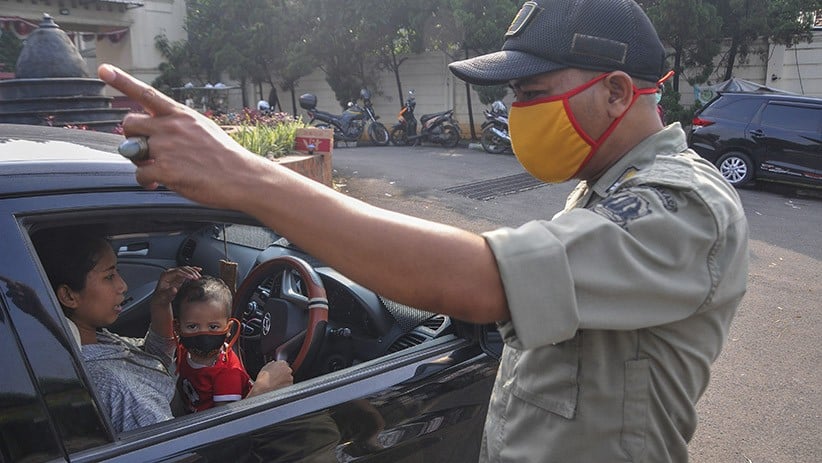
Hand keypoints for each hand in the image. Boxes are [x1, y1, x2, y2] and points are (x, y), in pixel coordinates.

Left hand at [97, 64, 265, 209]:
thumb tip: (159, 133)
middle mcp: (171, 127)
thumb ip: (180, 126)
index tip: (104, 69)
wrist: (243, 177)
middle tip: (145, 150)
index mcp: (182, 115)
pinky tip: (158, 183)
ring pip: (131, 150)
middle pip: (130, 123)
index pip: (146, 94)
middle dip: (132, 136)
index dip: (121, 81)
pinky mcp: (165, 170)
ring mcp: (167, 148)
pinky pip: (139, 174)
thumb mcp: (205, 129)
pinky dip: (145, 180)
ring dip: (139, 160)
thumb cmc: (227, 157)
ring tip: (157, 168)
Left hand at [150, 266, 201, 307]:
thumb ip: (168, 292)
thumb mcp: (164, 296)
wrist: (162, 299)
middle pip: (182, 269)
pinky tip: (198, 269)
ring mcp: (175, 274)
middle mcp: (170, 273)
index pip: (177, 271)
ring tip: (198, 276)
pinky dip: (193, 270)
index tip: (192, 277)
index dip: (185, 274)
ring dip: (193, 271)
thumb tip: (174, 289)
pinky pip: (187, 271)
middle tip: (197, 277)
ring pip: (186, 269)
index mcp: (165, 275)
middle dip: (191, 272)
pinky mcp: (179, 276)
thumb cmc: (161, 297)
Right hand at [248, 360, 292, 397]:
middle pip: (287, 370)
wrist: (264, 389)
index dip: (280, 368)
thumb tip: (273, 363)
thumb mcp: (265, 368)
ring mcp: (290, 378)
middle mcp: (288, 370)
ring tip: (276, 383)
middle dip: (283, 373)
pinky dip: (285, 385)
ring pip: (288, 378)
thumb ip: (272, 364)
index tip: (277, 371)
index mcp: (282, 363)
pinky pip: (288, 384)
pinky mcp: (290, 385)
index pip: (284, 363)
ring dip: (284, 380)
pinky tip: (278, 387)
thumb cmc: (263, 379)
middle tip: (276, 378)